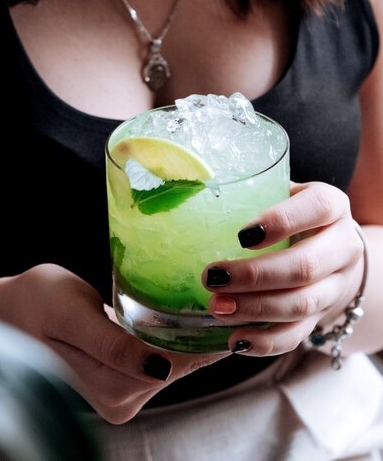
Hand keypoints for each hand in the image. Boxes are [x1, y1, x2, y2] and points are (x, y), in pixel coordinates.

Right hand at [0, 264, 226, 423]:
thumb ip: (112, 344)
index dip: (208, 340)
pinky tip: (185, 316)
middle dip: (207, 337)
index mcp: (110, 387)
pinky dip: (173, 339)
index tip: (237, 311)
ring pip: (171, 363)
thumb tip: (160, 368)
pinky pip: (156, 359)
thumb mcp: (71, 315)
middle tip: (235, 299)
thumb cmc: (33, 303)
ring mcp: (118, 394)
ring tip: (217, 303)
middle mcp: (118, 400)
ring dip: (193, 337)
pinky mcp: (115, 380)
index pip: (177, 364)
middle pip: (180, 366)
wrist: (3, 312)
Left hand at [202, 181, 364, 356]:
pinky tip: (235, 340)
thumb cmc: (290, 213)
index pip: (318, 208)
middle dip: (255, 276)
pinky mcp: (323, 316)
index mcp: (332, 206)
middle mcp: (342, 246)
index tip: (242, 235)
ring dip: (256, 309)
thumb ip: (251, 191)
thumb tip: (190, 190)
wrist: (331, 248)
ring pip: (302, 304)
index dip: (282, 221)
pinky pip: (298, 335)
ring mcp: (337, 285)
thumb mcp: (279, 193)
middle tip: (212, 277)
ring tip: (216, 307)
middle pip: (306, 266)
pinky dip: (266, 342)